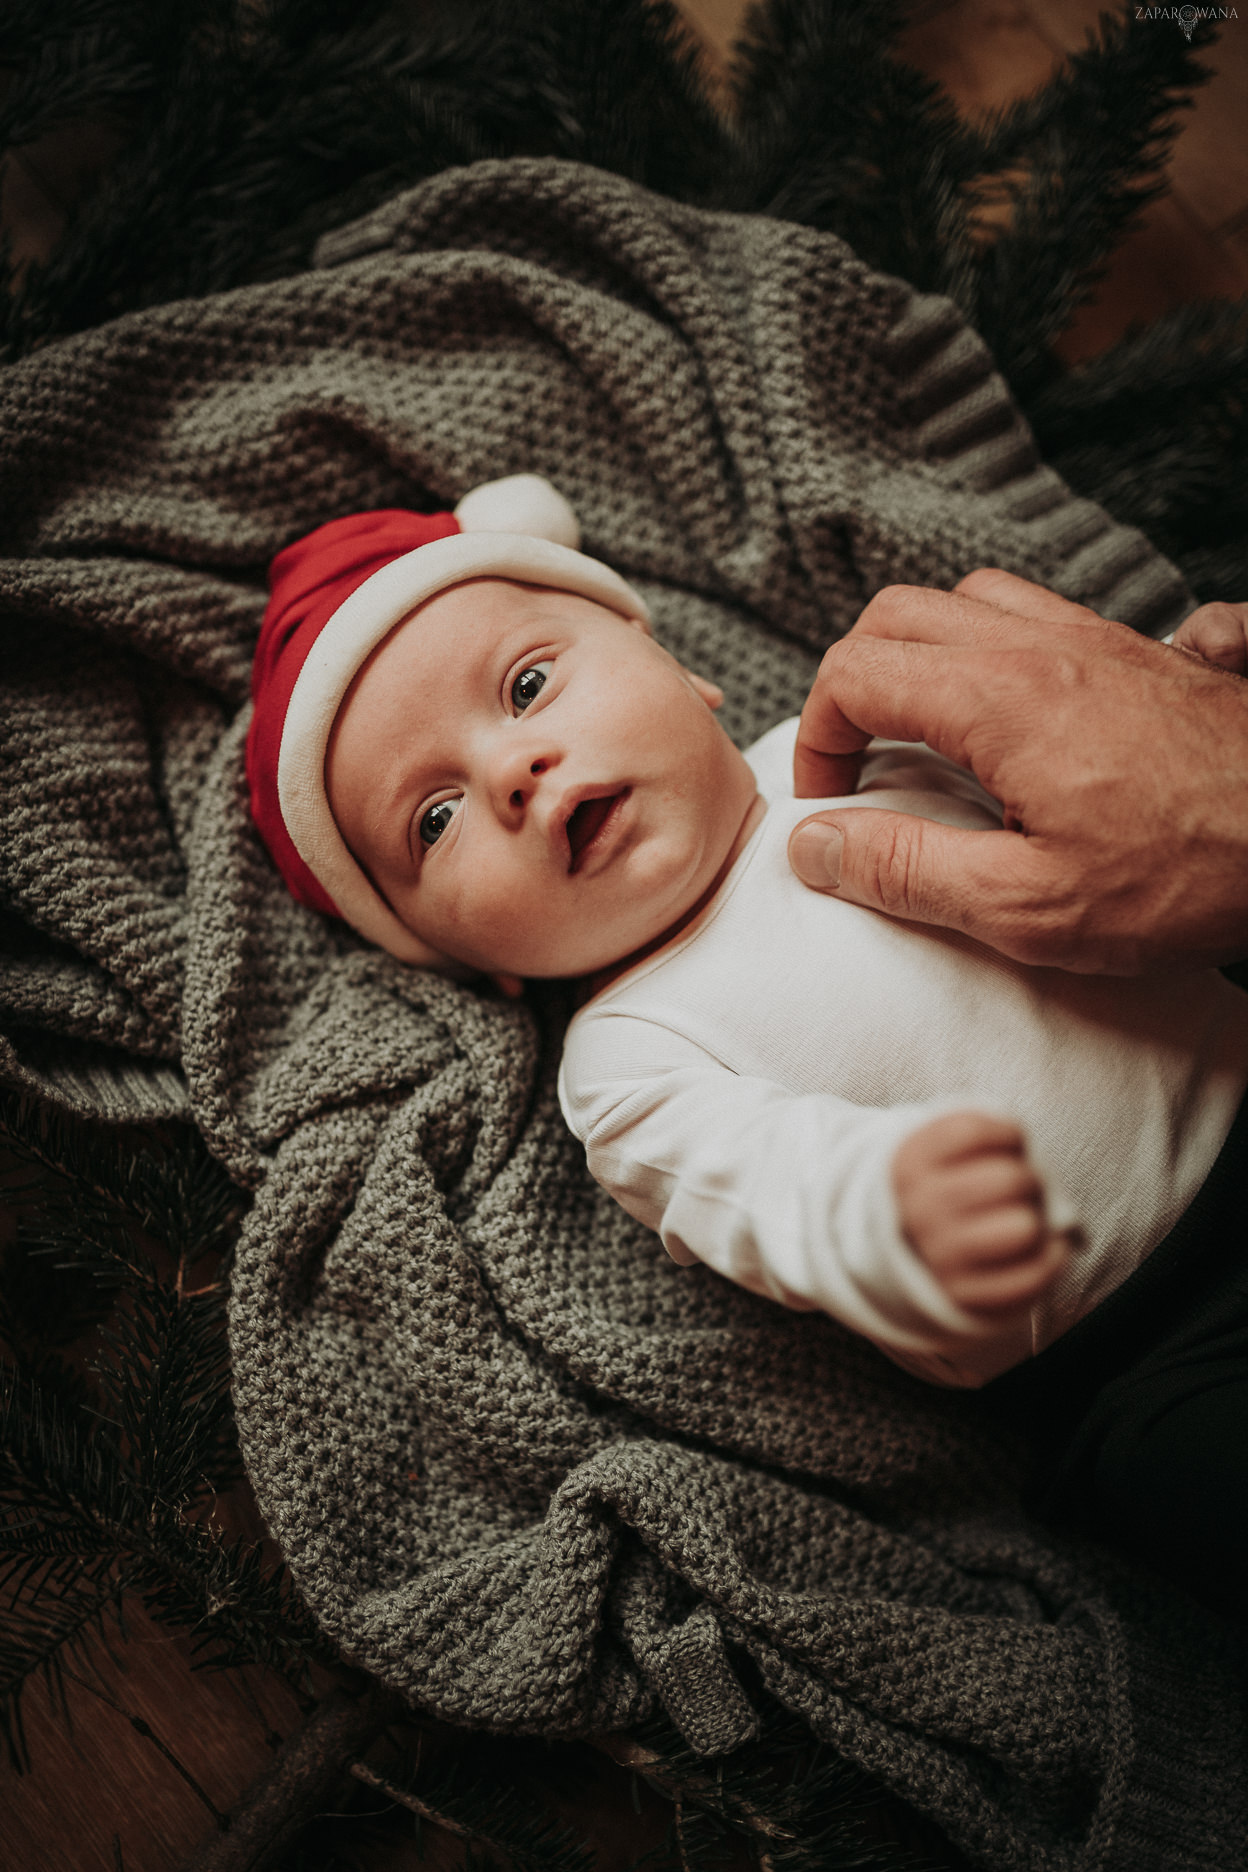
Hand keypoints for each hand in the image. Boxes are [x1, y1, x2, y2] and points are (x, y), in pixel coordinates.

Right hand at [787, 569, 1247, 972]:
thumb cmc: (1190, 875)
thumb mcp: (1028, 906)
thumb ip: (905, 871)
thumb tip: (815, 848)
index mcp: (999, 699)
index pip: (853, 674)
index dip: (816, 741)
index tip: (831, 805)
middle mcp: (1039, 646)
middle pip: (896, 615)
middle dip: (853, 685)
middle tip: (861, 765)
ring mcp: (1093, 639)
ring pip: (965, 600)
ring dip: (920, 656)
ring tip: (925, 735)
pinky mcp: (1138, 653)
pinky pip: (1035, 612)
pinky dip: (990, 649)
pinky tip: (1012, 716)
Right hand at [892, 1112, 1072, 1315]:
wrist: (910, 1247)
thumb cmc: (946, 1189)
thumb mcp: (945, 1150)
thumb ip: (983, 1135)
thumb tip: (1029, 1153)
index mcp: (912, 1164)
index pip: (972, 1132)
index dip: (1007, 1133)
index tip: (1011, 1142)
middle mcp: (921, 1209)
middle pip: (1009, 1180)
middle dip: (1029, 1179)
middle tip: (1022, 1187)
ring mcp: (941, 1255)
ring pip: (1024, 1227)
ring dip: (1037, 1219)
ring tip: (1025, 1217)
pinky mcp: (967, 1293)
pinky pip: (1034, 1273)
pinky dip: (1052, 1257)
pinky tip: (1044, 1247)